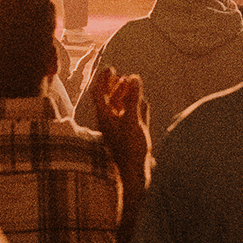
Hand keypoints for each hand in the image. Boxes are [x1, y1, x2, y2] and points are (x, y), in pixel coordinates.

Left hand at [89, 61, 150, 182]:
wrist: (133, 173)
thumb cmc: (129, 148)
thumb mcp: (132, 120)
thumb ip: (132, 98)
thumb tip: (133, 77)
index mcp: (105, 117)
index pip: (99, 93)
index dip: (103, 79)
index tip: (111, 68)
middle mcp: (110, 122)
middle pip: (108, 99)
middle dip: (114, 85)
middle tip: (120, 74)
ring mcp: (119, 129)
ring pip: (120, 108)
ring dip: (125, 95)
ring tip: (132, 84)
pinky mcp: (130, 136)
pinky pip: (131, 118)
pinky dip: (136, 108)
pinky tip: (143, 104)